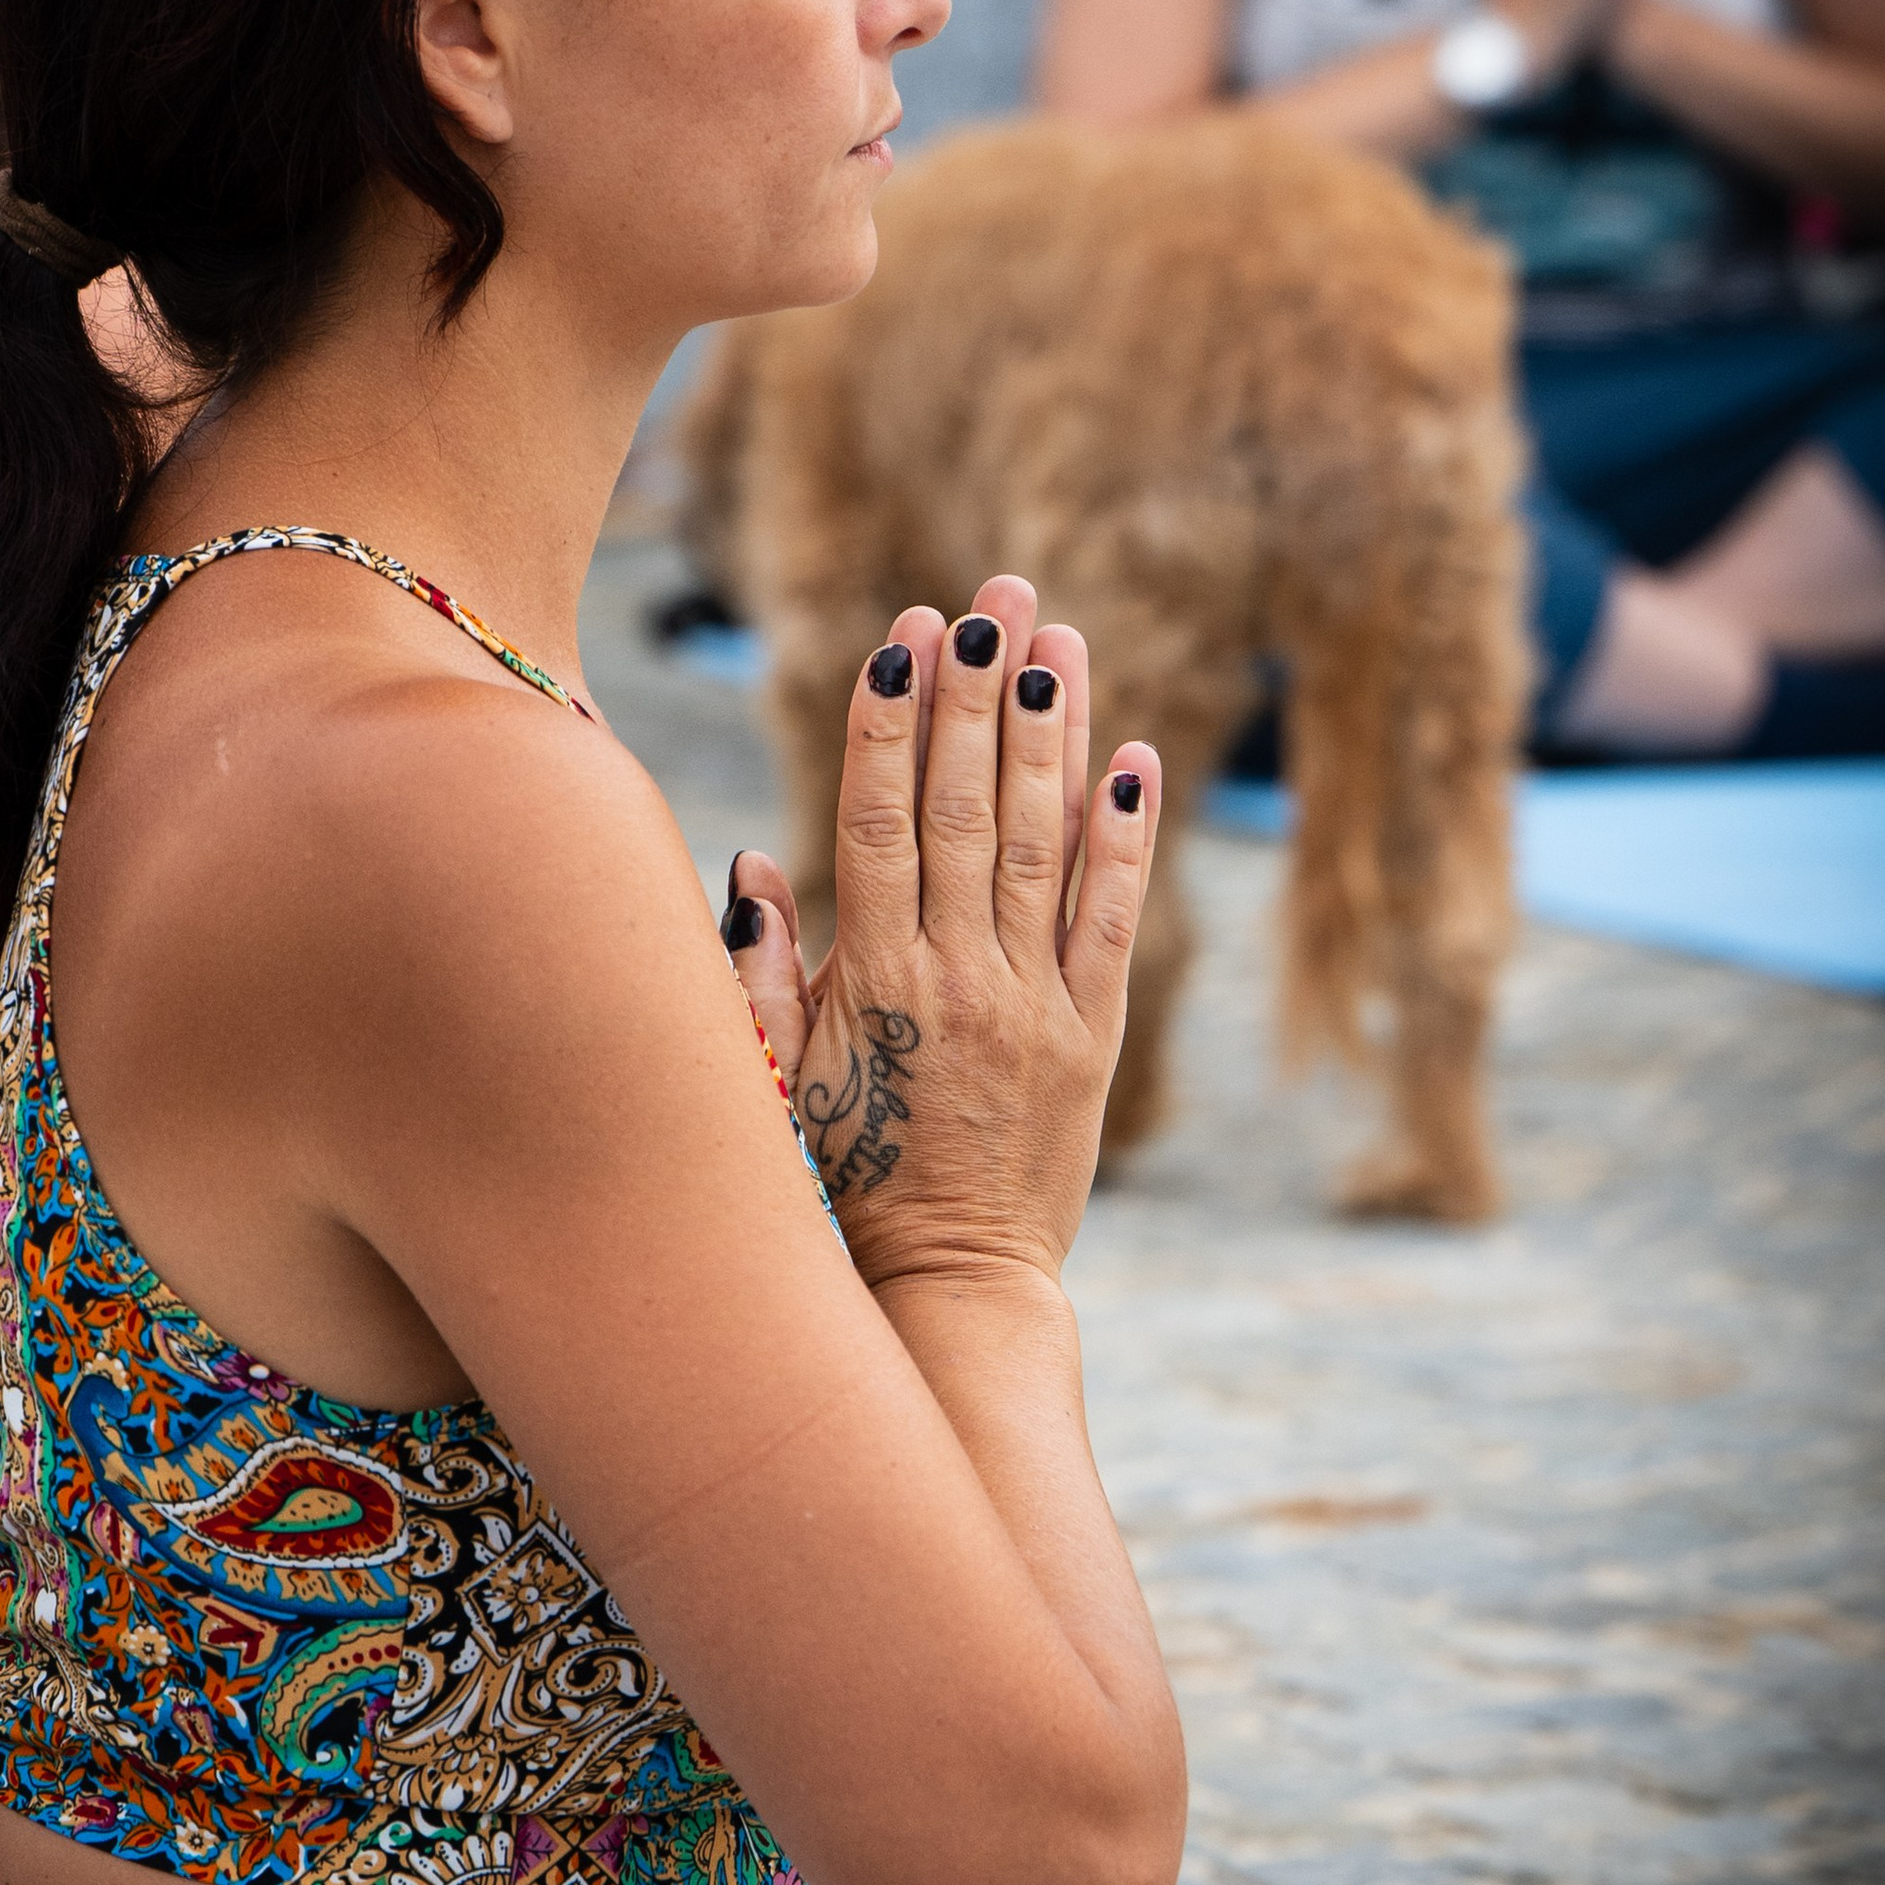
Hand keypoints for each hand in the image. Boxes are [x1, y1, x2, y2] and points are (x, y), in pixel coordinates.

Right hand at [725, 572, 1159, 1288]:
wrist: (947, 1289)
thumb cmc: (841, 1184)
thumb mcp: (776, 1080)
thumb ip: (763, 971)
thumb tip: (751, 860)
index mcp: (877, 980)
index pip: (882, 822)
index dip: (892, 722)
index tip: (904, 634)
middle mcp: (961, 978)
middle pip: (969, 808)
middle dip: (977, 691)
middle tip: (993, 595)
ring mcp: (1036, 1006)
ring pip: (1045, 843)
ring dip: (1052, 732)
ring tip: (1057, 639)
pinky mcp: (1096, 1039)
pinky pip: (1113, 921)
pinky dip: (1124, 836)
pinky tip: (1133, 757)